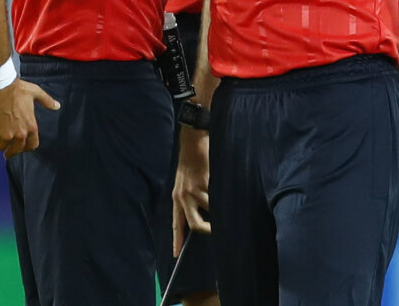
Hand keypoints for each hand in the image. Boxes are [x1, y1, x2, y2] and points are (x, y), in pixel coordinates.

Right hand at [0, 78, 59, 158]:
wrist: (0, 86)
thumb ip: (47, 101)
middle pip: (16, 150)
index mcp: (30, 126)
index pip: (32, 145)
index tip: (21, 148)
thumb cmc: (17, 89)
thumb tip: (57, 106)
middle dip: (10, 152)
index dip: (26, 148)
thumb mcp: (36, 93)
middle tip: (6, 153)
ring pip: (1, 147)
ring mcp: (5, 134)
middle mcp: (19, 133)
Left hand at [173, 125, 210, 255]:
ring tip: (218, 195)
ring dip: (217, 206)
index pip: (176, 223)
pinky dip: (222, 195)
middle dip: (206, 230)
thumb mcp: (184, 183)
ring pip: (209, 209)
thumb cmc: (191, 164)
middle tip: (213, 230)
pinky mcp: (204, 182)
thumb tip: (203, 215)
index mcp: (176, 198)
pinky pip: (216, 196)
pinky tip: (222, 187)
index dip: (176, 240)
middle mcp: (182, 196)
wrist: (192, 143)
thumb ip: (190, 199)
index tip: (175, 254)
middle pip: (194, 224)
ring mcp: (193, 189)